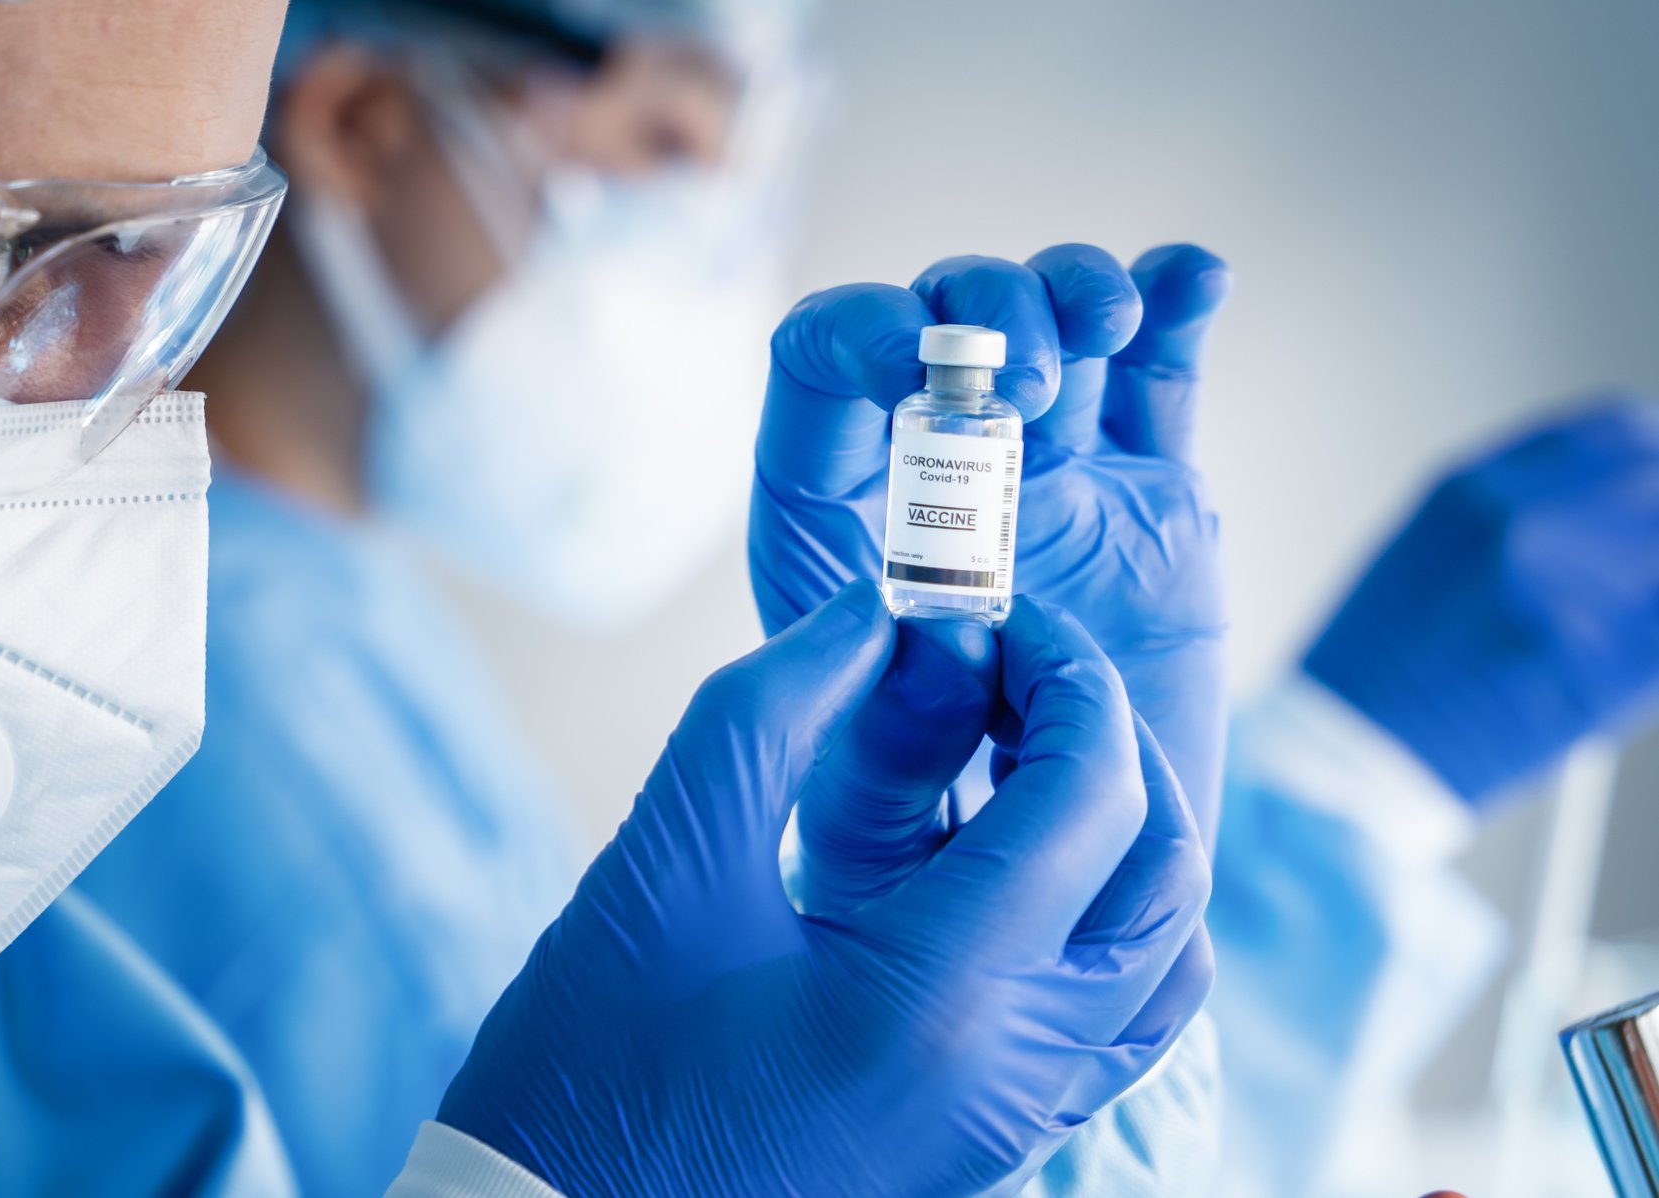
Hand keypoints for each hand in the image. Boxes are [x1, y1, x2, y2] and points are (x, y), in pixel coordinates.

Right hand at [438, 585, 1211, 1197]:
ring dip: (1124, 832)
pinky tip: (1002, 862)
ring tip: (1017, 758)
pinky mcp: (994, 1141)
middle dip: (1105, 739)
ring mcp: (1016, 1120)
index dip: (1063, 674)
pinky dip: (1105, 919)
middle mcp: (1014, 1069)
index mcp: (938, 995)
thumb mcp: (666, 853)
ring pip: (1165, 956)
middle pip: (1163, 870)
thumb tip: (879, 617)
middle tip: (1013, 671)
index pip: (1089, 797)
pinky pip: (1118, 1024)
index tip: (993, 614)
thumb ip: (776, 708)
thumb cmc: (589, 1059)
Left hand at [749, 243, 1231, 835]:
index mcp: (839, 521)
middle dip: (984, 312)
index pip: (816, 369)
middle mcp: (933, 474)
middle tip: (1030, 387)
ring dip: (1075, 289)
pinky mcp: (1145, 488)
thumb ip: (892, 730)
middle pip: (938, 318)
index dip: (852, 333)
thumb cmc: (923, 855)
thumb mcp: (879, 810)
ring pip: (1050, 320)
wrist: (1054, 890)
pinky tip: (1200, 279)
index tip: (905, 362)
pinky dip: (1178, 304)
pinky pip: (1160, 373)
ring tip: (1112, 327)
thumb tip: (941, 635)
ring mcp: (1046, 470)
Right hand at [1305, 400, 1658, 802]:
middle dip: (1648, 523)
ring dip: (1643, 586)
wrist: (1349, 761)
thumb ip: (1513, 517)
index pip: (1613, 433)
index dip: (1644, 459)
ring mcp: (1568, 596)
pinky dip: (1646, 644)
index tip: (1651, 479)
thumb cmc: (1379, 670)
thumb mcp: (1426, 554)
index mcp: (1471, 492)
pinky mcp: (1605, 670)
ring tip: (1598, 623)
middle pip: (1653, 487)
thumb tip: (1603, 503)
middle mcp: (1522, 526)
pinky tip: (1609, 666)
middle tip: (1634, 559)